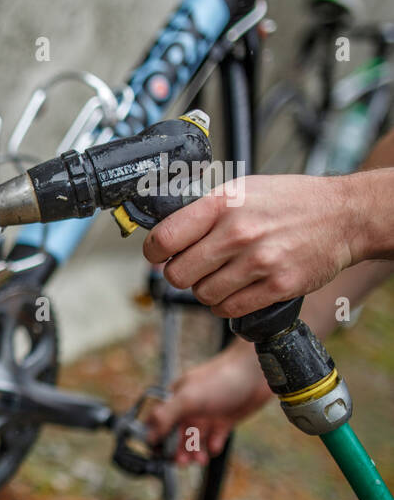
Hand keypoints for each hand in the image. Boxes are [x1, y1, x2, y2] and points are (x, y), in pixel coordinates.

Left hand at [142, 174, 362, 318]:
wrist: (345, 215)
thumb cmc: (289, 201)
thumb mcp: (241, 190)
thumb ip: (202, 212)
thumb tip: (161, 239)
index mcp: (222, 205)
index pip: (163, 239)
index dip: (154, 253)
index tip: (160, 255)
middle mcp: (238, 233)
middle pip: (177, 275)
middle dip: (181, 275)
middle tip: (196, 268)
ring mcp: (259, 261)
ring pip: (203, 295)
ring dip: (207, 290)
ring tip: (224, 275)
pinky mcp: (277, 285)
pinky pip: (229, 309)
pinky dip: (227, 305)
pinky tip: (237, 290)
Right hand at [144, 344, 272, 464]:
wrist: (255, 372)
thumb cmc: (220, 379)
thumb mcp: (188, 398)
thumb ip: (166, 416)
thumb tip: (149, 435)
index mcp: (175, 400)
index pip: (158, 423)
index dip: (156, 440)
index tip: (159, 455)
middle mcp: (189, 409)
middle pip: (177, 436)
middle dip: (178, 450)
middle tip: (181, 462)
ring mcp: (207, 415)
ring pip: (196, 439)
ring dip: (195, 451)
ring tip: (200, 459)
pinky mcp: (225, 420)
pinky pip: (215, 438)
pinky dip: (213, 446)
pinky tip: (214, 447)